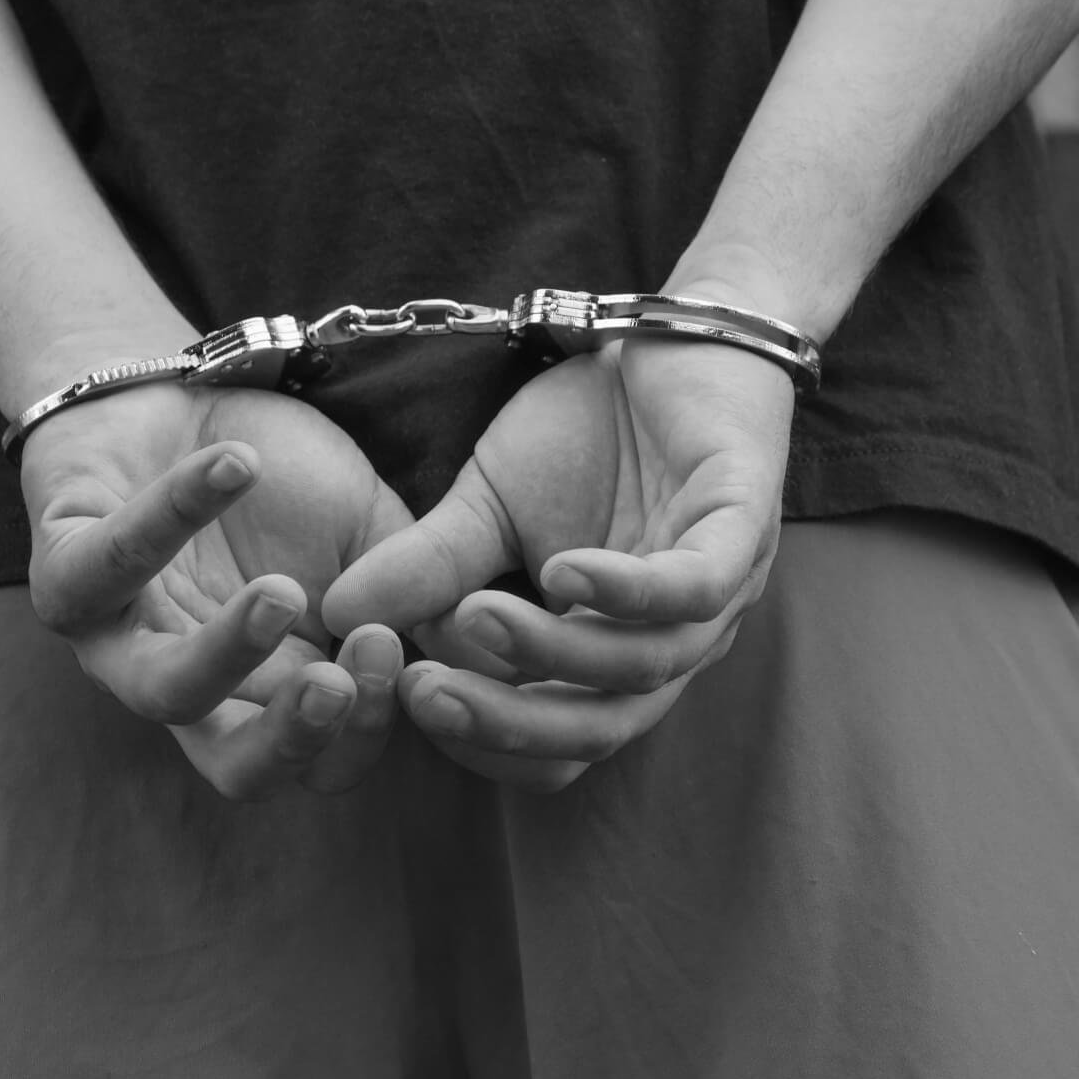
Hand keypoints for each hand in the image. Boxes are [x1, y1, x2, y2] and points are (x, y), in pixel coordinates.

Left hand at [21, 381, 414, 797]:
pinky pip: (106, 566)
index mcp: (276, 692)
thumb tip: (480, 645)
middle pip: (238, 769)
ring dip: (227, 653)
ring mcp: (125, 641)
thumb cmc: (286, 474)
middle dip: (293, 740)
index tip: (401, 653)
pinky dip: (173, 513)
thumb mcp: (375, 529)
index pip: (325, 761)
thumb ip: (420, 585)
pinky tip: (238, 468)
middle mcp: (197, 690)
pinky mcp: (62, 575)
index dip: (366, 729)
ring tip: (281, 594)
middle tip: (339, 682)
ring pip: (162, 691)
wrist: (183, 390)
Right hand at [323, 299, 795, 792]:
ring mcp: (720, 591)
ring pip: (640, 668)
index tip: (402, 699)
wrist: (666, 334)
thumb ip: (428, 564)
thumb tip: (333, 615)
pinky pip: (693, 589)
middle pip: (598, 731)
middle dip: (506, 723)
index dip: (483, 740)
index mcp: (616, 656)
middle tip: (422, 694)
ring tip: (474, 615)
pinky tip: (560, 571)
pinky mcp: (746, 527)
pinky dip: (625, 591)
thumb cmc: (587, 429)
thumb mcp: (486, 502)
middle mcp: (673, 644)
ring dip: (550, 653)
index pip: (556, 745)